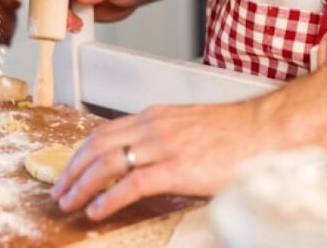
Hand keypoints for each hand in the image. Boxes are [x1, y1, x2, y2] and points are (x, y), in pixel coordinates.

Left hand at [51, 101, 271, 219]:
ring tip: (69, 203)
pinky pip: (132, 184)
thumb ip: (166, 139)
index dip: (82, 151)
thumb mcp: (191, 127)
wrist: (267, 131)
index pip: (105, 131)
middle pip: (98, 145)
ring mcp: (164, 147)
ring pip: (108, 164)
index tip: (70, 168)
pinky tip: (97, 210)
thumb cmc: (237, 133)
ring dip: (82, 185)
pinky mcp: (176, 169)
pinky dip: (109, 198)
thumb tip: (148, 160)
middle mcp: (154, 126)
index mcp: (156, 116)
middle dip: (73, 169)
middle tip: (59, 189)